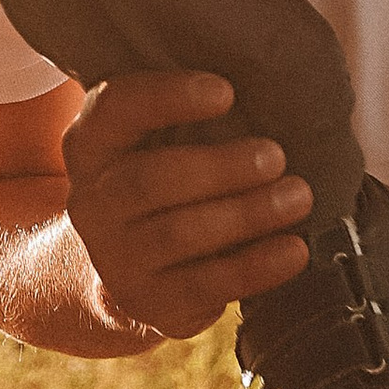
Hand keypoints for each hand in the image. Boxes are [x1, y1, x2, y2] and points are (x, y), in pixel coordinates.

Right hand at [60, 72, 311, 340]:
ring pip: (178, 234)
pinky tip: (293, 249)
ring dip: (247, 213)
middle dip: (221, 167)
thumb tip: (269, 85)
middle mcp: (91, 203)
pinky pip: (205, 285)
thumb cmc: (158, 187)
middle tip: (277, 155)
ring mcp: (114, 259)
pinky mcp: (148, 303)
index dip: (168, 97)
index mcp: (90, 147)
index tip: (226, 92)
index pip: (115, 109)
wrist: (113, 274)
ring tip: (298, 196)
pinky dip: (255, 266)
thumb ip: (184, 117)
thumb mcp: (150, 144)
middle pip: (149, 179)